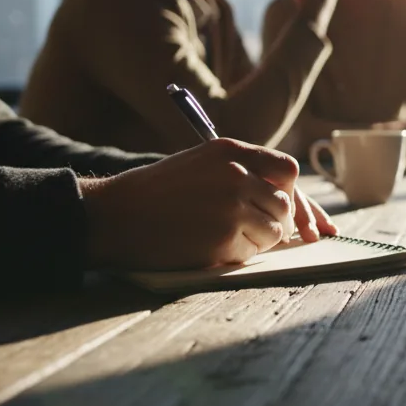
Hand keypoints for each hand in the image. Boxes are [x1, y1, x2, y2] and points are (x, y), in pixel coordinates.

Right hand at [80, 139, 338, 270]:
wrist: (114, 215)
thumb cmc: (157, 193)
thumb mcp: (202, 164)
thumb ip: (243, 172)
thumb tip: (288, 200)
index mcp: (231, 151)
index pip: (288, 170)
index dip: (291, 193)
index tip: (284, 208)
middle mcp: (237, 174)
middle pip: (285, 203)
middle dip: (276, 221)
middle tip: (252, 229)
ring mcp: (233, 207)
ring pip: (276, 230)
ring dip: (259, 239)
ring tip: (228, 236)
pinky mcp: (225, 238)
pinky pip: (254, 251)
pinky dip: (240, 254)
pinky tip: (214, 247)